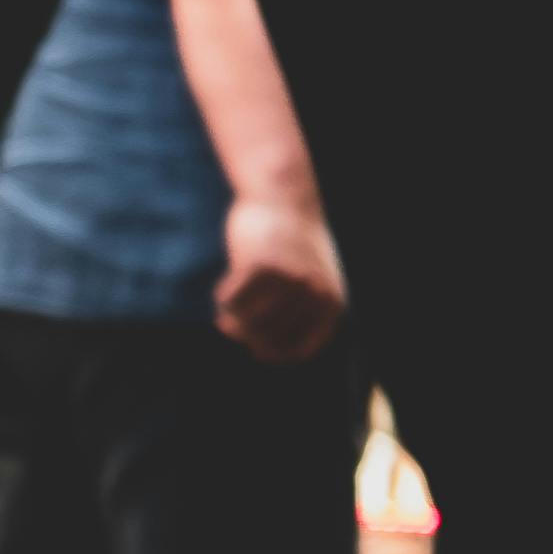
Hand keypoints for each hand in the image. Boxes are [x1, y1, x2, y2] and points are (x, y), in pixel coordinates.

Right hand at [213, 189, 345, 360]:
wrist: (284, 198)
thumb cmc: (291, 245)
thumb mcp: (309, 281)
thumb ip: (296, 314)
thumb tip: (259, 348)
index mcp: (330, 303)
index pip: (300, 350)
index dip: (272, 355)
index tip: (253, 348)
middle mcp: (314, 294)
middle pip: (267, 340)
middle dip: (244, 336)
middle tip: (229, 324)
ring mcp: (289, 280)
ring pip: (247, 325)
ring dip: (230, 320)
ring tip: (226, 309)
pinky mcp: (262, 265)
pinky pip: (231, 301)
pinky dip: (222, 298)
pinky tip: (225, 286)